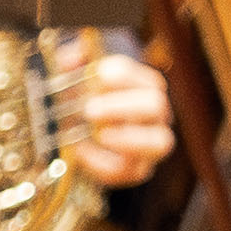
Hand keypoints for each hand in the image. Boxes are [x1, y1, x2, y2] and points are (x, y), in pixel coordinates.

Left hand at [59, 36, 175, 189]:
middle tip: (90, 109)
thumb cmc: (83, 97)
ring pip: (160, 142)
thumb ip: (74, 60)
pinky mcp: (137, 171)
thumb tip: (71, 59)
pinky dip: (103, 162)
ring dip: (127, 137)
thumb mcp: (76, 73)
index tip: (99, 74)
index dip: (124, 75)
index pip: (148, 79)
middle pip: (156, 106)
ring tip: (98, 133)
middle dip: (122, 106)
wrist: (78, 132)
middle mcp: (156, 117)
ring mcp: (150, 146)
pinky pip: (130, 171)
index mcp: (147, 89)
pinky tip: (81, 151)